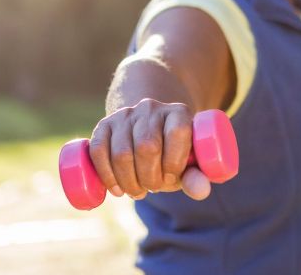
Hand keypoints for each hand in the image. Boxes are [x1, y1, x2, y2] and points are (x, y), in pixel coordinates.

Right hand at [88, 98, 210, 200]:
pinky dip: (107, 175)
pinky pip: (99, 151)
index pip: (177, 133)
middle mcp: (151, 108)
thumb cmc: (173, 152)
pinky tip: (117, 189)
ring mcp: (125, 115)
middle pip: (147, 146)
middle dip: (149, 177)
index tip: (171, 179)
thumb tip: (201, 191)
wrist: (148, 129)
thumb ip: (198, 177)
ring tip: (137, 191)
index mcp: (178, 112)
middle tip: (153, 189)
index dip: (174, 162)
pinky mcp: (104, 125)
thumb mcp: (190, 163)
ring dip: (129, 181)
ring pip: (122, 153)